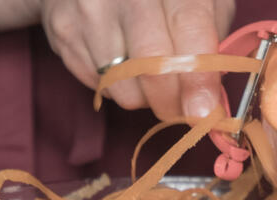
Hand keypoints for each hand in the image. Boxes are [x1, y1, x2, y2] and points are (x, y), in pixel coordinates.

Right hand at [43, 0, 235, 120]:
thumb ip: (212, 34)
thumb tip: (212, 92)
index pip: (190, 27)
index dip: (199, 76)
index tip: (203, 112)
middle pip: (152, 65)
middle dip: (171, 101)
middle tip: (181, 110)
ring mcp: (89, 10)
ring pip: (123, 87)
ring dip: (143, 97)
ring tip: (147, 76)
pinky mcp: (64, 32)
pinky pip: (98, 86)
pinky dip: (116, 88)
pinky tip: (119, 63)